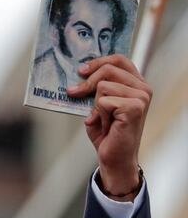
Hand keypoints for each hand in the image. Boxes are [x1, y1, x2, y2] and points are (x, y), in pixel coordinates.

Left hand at [67, 54, 151, 200]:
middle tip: (75, 93)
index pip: (119, 60)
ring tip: (103, 119)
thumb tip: (79, 75)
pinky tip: (106, 126)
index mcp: (136, 84)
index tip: (81, 71)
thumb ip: (95, 89)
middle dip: (87, 83)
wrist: (113, 157)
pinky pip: (103, 102)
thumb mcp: (98, 106)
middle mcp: (142, 88)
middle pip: (108, 70)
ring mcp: (141, 97)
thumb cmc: (107, 133)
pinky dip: (99, 115)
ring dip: (96, 106)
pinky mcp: (134, 108)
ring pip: (103, 86)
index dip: (98, 62)